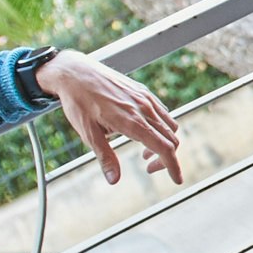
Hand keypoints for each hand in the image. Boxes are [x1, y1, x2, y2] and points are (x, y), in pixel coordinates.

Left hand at [35, 52, 184, 185]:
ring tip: (144, 151)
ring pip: (169, 125)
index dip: (173, 166)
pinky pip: (162, 112)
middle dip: (165, 158)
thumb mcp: (88, 134)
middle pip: (170, 139)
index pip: (163, 148)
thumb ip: (105, 157)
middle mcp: (144, 109)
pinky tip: (144, 130)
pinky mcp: (143, 91)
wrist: (76, 73)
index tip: (177, 180)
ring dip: (164, 142)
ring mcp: (145, 98)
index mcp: (132, 122)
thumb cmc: (79, 102)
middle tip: (148, 168)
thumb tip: (114, 180)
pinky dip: (161, 127)